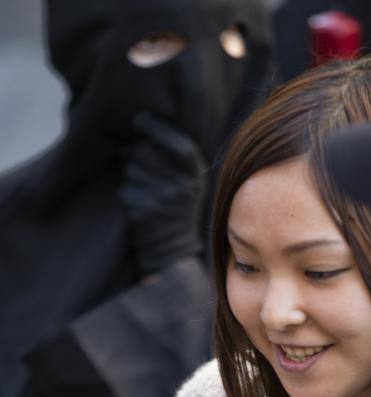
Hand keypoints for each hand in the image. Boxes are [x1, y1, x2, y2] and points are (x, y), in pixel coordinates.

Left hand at [119, 112, 206, 276]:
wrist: (173, 252)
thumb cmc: (177, 213)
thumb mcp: (188, 186)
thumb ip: (174, 160)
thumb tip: (137, 134)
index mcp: (196, 176)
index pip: (178, 144)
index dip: (157, 128)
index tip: (140, 119)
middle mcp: (183, 187)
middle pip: (146, 151)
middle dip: (136, 155)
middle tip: (140, 168)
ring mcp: (164, 200)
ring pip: (132, 170)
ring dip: (132, 179)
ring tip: (146, 195)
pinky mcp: (145, 212)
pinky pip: (125, 190)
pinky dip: (127, 197)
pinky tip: (140, 209)